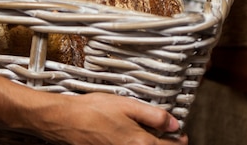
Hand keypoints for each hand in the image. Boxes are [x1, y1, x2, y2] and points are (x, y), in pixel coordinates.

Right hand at [24, 92, 187, 144]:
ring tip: (148, 133)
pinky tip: (130, 136)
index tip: (181, 134)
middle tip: (168, 135)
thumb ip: (154, 115)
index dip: (180, 140)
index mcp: (139, 143)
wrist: (66, 120)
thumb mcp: (128, 105)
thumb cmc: (92, 111)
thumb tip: (173, 124)